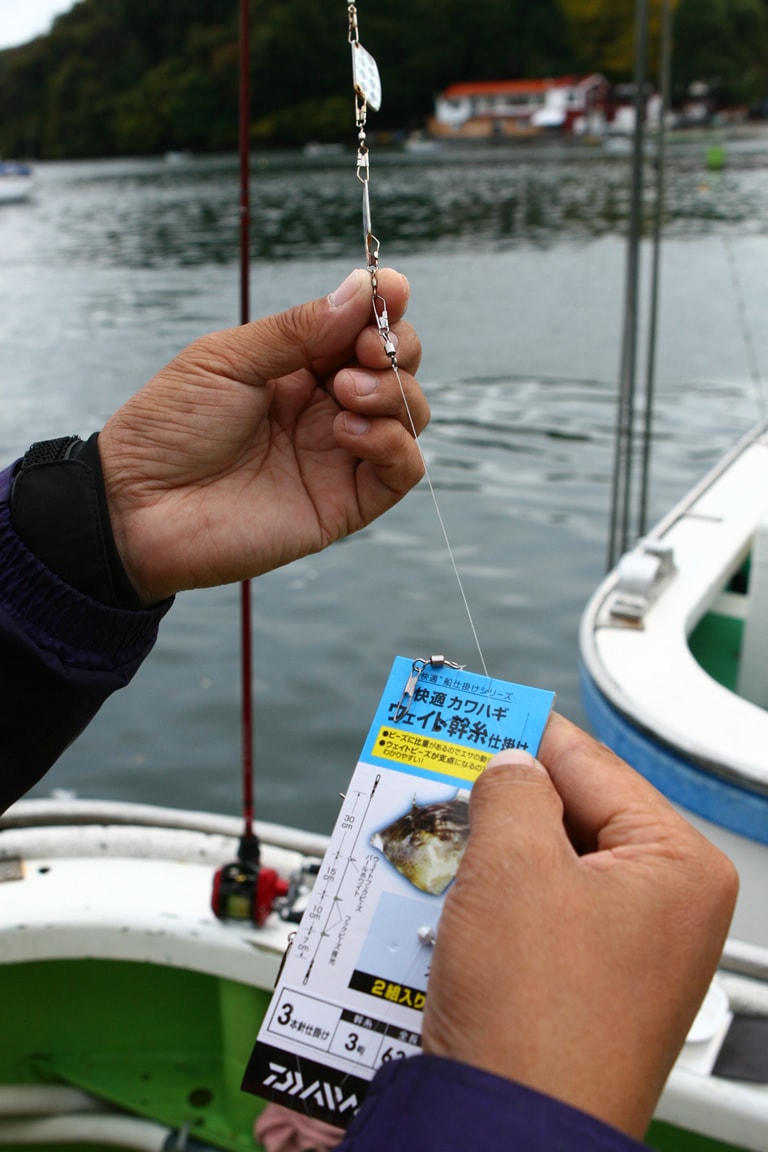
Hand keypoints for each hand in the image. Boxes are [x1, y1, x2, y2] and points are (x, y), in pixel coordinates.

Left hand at [97, 268, 427, 603]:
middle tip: (356, 350)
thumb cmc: (169, 427)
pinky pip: (404, 471)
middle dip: (394, 346)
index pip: (363, 328)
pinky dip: (393, 443)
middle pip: (398, 366)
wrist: (138, 506)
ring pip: (410, 414)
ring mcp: (339, 456)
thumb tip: (363, 288)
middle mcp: (326, 408)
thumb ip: (298, 329)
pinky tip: (346, 431)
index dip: (382, 306)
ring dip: (392, 392)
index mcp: (298, 366)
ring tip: (343, 392)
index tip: (387, 289)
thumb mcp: (227, 359)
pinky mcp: (345, 504)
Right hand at [422, 712, 737, 1138]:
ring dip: (489, 851)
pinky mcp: (584, 985)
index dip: (524, 732)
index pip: (592, 763)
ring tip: (440, 834)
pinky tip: (448, 893)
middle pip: (571, 815)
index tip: (480, 708)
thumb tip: (508, 761)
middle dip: (501, 798)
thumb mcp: (513, 866)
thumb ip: (510, 788)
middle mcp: (665, 908)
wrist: (508, 1133)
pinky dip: (491, 898)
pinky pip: (535, 914)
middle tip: (446, 772)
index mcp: (677, 866)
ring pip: (547, 866)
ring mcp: (627, 951)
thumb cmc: (537, 1018)